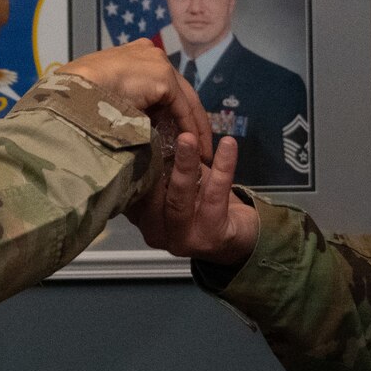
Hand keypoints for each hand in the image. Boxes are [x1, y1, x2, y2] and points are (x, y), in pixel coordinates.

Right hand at [58, 40, 211, 156]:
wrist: (71, 91)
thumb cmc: (77, 97)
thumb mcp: (102, 94)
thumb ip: (123, 100)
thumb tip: (136, 120)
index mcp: (133, 55)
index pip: (160, 83)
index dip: (171, 108)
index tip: (177, 130)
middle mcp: (149, 53)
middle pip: (179, 90)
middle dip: (190, 118)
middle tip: (198, 144)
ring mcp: (157, 62)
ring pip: (185, 99)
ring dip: (194, 127)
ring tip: (200, 151)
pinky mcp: (162, 77)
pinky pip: (183, 108)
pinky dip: (190, 128)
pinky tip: (195, 147)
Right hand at [128, 131, 259, 266]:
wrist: (239, 237)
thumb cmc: (202, 205)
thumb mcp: (176, 185)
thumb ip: (161, 167)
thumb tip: (148, 129)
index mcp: (143, 220)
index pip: (130, 192)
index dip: (133, 163)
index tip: (135, 134)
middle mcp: (156, 234)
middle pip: (151, 197)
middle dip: (155, 161)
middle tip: (156, 134)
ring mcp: (182, 241)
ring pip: (179, 199)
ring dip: (184, 165)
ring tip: (188, 138)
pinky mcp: (211, 238)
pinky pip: (215, 198)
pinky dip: (223, 167)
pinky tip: (228, 144)